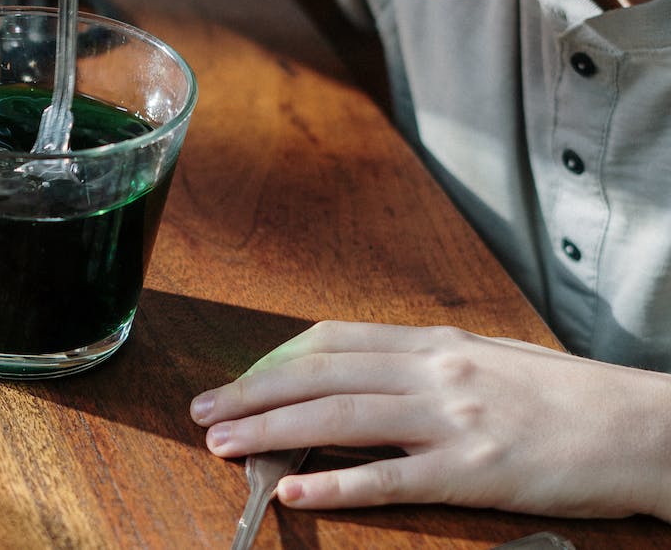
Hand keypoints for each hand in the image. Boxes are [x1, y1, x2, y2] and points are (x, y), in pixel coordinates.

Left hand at [189, 321, 670, 520]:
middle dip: (252, 391)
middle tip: (203, 410)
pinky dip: (335, 483)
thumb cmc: (567, 397)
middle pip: (319, 374)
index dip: (274, 360)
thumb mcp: (489, 359)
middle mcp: (434, 371)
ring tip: (223, 445)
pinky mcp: (472, 471)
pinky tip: (293, 489)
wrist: (644, 427)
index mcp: (434, 343)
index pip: (331, 340)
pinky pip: (389, 478)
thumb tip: (364, 374)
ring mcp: (451, 419)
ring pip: (339, 416)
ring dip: (271, 430)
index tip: (238, 379)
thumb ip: (424, 364)